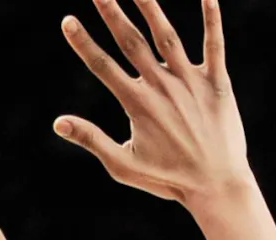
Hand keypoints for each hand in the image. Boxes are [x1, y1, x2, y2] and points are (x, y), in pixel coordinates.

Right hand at [54, 0, 251, 207]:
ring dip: (150, 5)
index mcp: (137, 105)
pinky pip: (214, 43)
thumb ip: (92, 139)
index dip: (83, 43)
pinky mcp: (217, 82)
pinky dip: (212, 17)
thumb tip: (58, 123)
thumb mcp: (123, 165)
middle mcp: (161, 87)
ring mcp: (190, 81)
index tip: (68, 20)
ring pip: (167, 35)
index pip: (102, 66)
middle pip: (131, 41)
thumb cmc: (168, 179)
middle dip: (111, 11)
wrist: (217, 185)